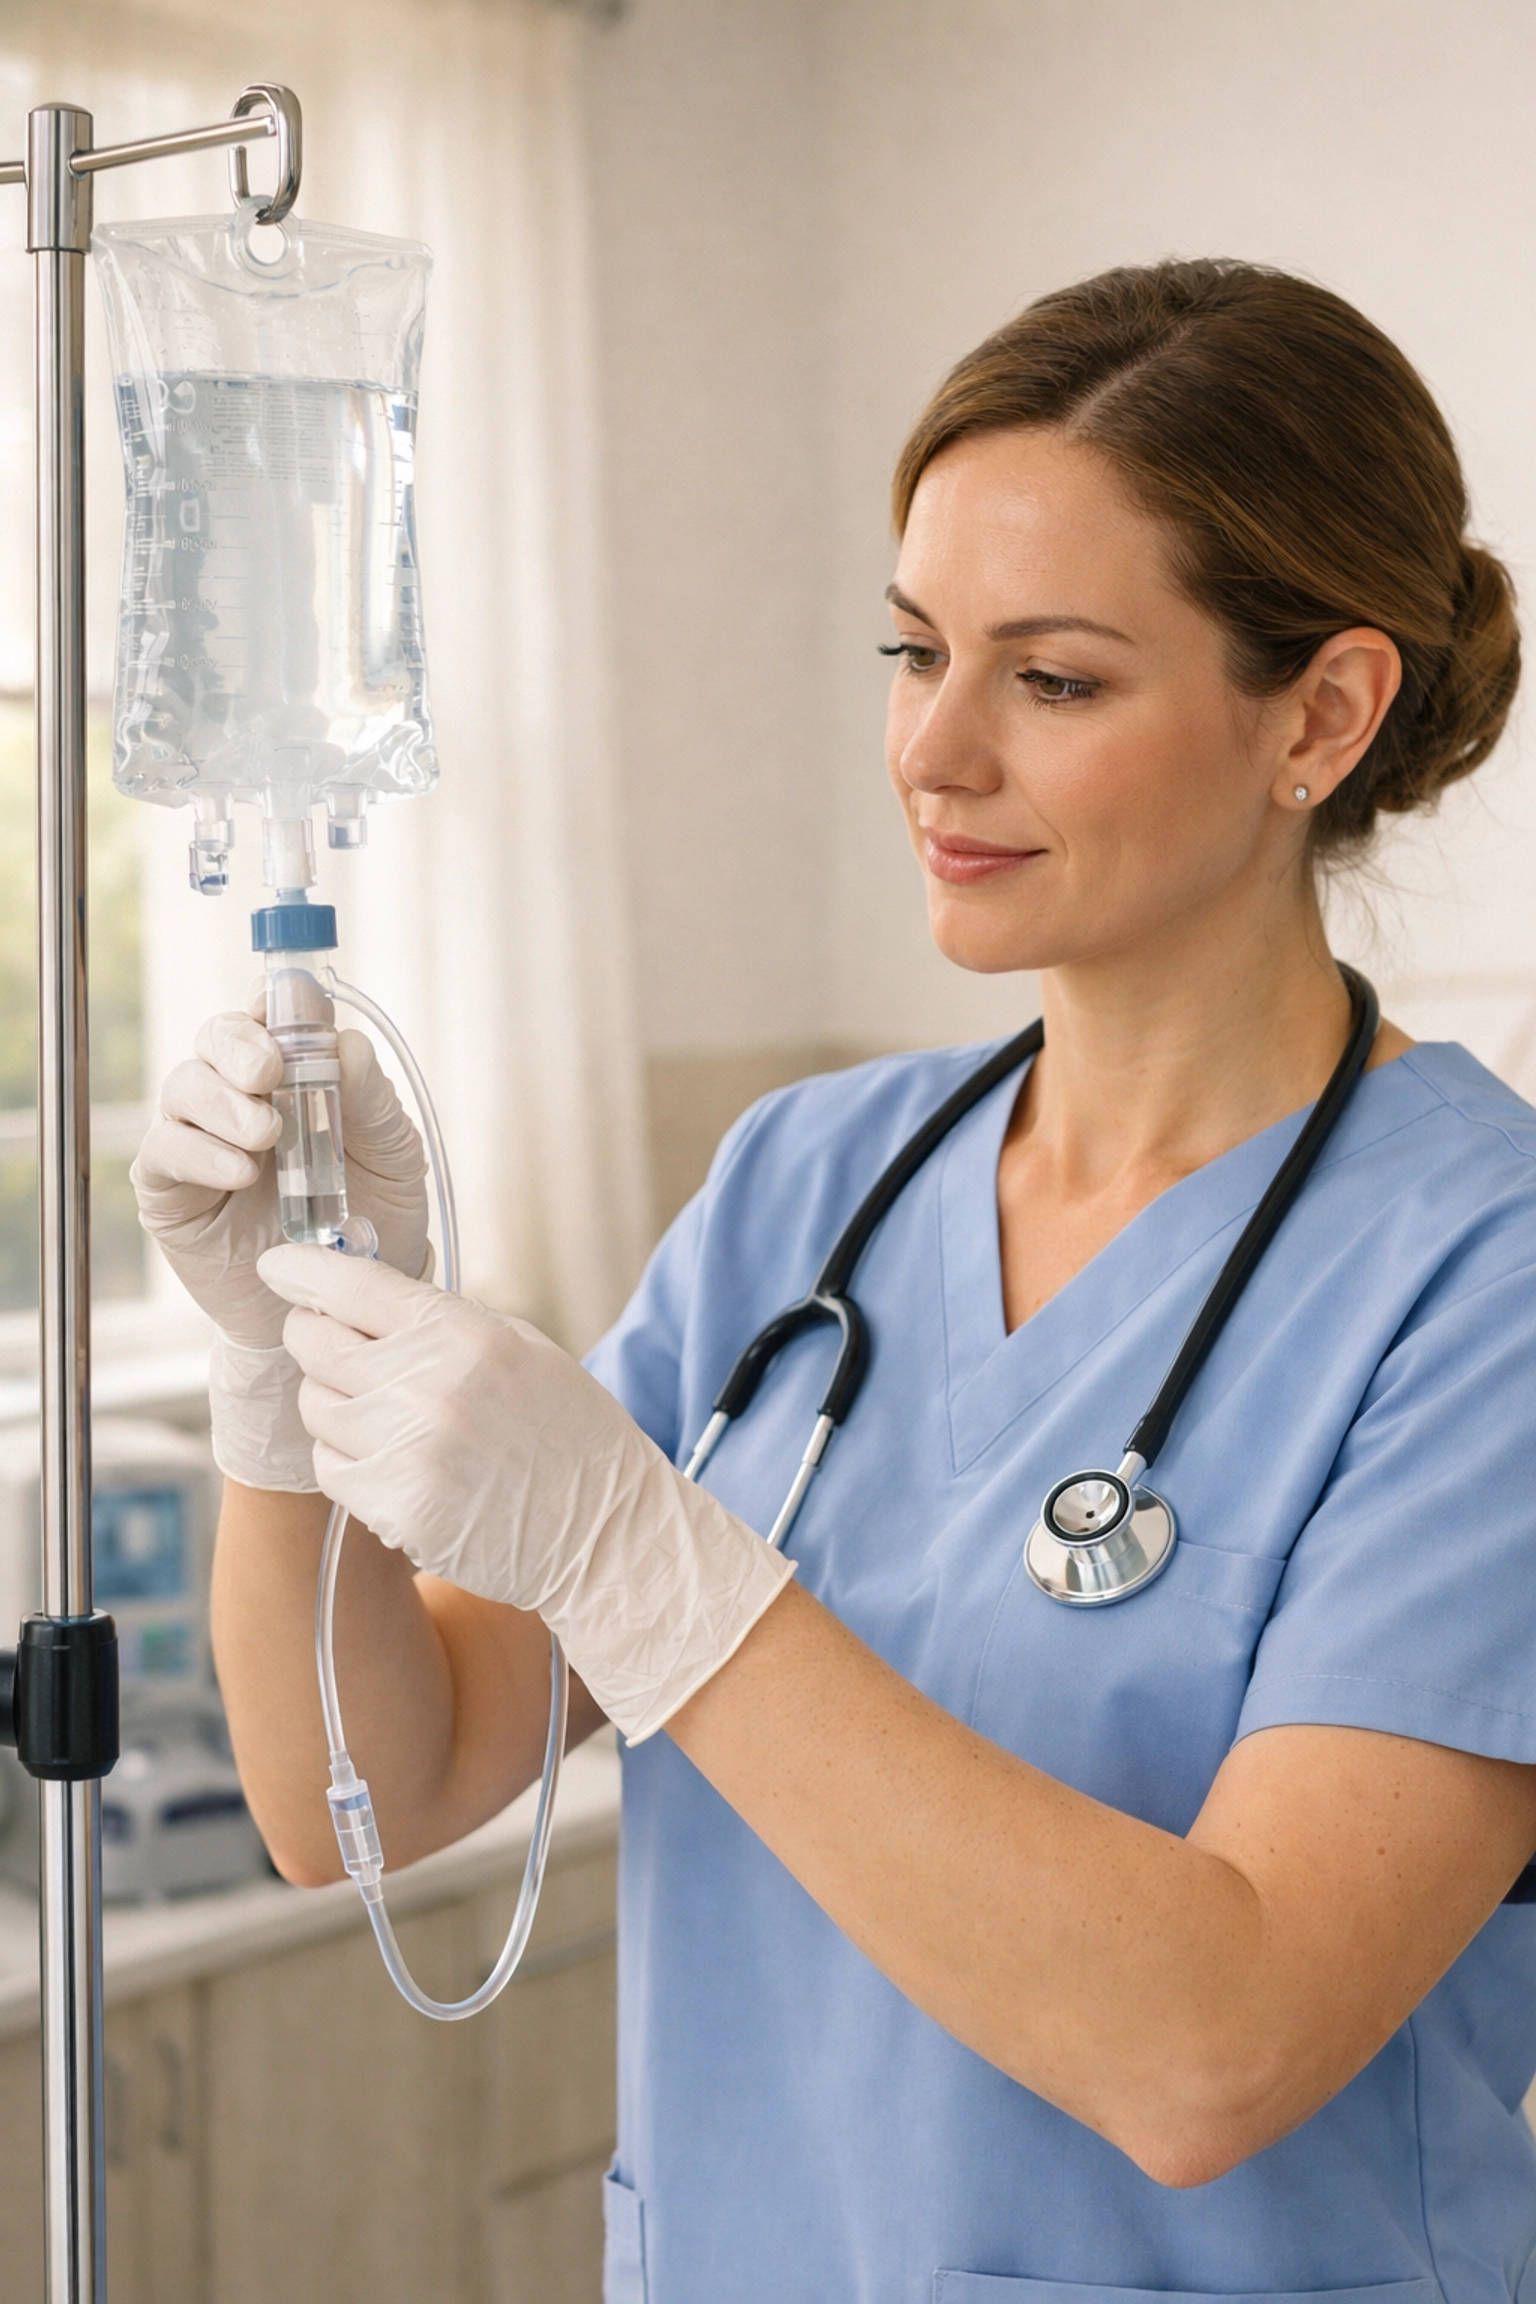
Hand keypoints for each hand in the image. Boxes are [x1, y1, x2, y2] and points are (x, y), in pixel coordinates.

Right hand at [133, 1012, 429, 1490]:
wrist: (346, 1305)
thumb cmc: (375, 1220)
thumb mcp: (394, 1157)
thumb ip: (373, 1101)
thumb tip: (347, 1043)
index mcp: (297, 1074)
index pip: (271, 1014)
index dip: (274, 1001)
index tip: (283, 1005)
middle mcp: (241, 1095)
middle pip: (216, 1037)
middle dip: (239, 1044)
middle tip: (271, 1070)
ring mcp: (202, 1139)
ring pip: (183, 1085)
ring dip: (223, 1101)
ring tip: (266, 1136)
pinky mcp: (174, 1190)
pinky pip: (165, 1151)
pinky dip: (199, 1152)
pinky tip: (239, 1172)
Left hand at [259, 1244, 795, 1743]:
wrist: (606, 1530)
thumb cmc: (571, 1435)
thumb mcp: (521, 1349)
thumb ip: (442, 1322)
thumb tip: (361, 1299)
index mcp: (463, 1333)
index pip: (351, 1284)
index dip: (302, 1270)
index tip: (278, 1266)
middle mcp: (426, 1384)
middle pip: (313, 1343)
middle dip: (316, 1339)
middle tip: (338, 1349)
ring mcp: (405, 1448)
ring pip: (314, 1407)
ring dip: (337, 1407)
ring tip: (390, 1419)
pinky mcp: (393, 1507)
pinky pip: (329, 1468)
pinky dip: (350, 1462)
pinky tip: (397, 1463)